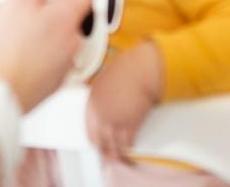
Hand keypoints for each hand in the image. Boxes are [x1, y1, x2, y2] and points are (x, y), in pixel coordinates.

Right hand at [0, 0, 92, 110]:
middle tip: (28, 10)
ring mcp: (66, 62)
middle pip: (71, 15)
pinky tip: (21, 55)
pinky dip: (41, 53)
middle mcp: (74, 40)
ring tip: (20, 35)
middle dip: (52, 10)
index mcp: (67, 18)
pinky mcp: (56, 81)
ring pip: (60, 37)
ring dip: (46, 32)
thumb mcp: (17, 2)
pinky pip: (53, 59)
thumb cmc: (4, 49)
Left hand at [85, 42, 163, 161]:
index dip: (94, 140)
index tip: (96, 144)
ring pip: (114, 146)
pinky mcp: (130, 123)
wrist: (140, 70)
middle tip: (108, 157)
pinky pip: (128, 141)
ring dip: (117, 155)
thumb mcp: (104, 81)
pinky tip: (131, 148)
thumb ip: (102, 96)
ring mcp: (116, 120)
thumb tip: (106, 103)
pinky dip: (130, 147)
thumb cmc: (126, 69)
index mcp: (92, 103)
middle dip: (104, 152)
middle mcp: (102, 114)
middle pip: (100, 141)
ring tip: (120, 159)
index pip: (89, 129)